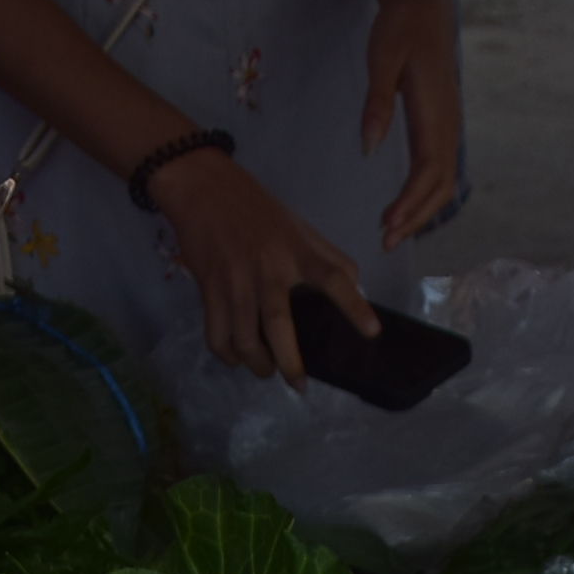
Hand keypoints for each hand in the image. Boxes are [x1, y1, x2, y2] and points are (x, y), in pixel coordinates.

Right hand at [152, 147, 376, 385]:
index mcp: (296, 251)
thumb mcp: (297, 225)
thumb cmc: (255, 208)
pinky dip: (227, 355)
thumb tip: (353, 286)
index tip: (372, 332)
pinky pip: (217, 335)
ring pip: (245, 340)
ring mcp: (236, 282)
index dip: (354, 306)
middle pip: (281, 326)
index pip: (333, 278)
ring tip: (267, 370)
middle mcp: (268, 269)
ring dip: (258, 364)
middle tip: (299, 386)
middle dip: (290, 363)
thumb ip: (326, 256)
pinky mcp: (209, 289)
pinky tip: (236, 358)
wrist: (201, 187)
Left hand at [361, 0, 462, 248]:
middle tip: (386, 242)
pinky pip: (440, 168)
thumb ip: (377, 104)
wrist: (423, 4)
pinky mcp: (442, 124)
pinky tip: (406, 205)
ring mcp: (448, 125)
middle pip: (440, 186)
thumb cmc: (401, 28)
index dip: (410, 204)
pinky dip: (425, 193)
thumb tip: (369, 148)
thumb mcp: (382, 60)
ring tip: (392, 230)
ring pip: (443, 181)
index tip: (387, 226)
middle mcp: (448, 124)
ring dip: (420, 210)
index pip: (427, 172)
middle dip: (415, 218)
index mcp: (434, 113)